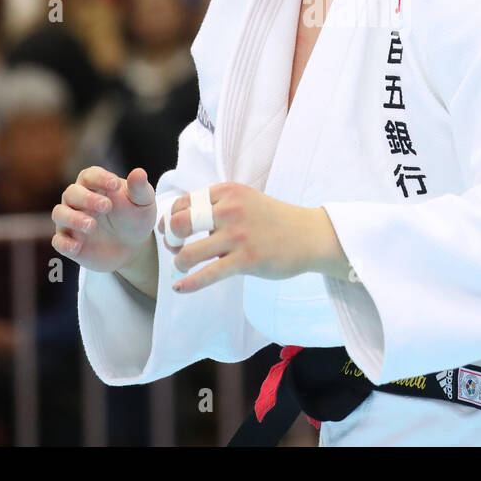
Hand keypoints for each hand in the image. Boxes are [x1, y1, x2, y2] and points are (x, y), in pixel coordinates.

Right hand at [51, 166, 156, 273]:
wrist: (134, 247)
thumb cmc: (135, 218)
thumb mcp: (143, 203)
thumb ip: (140, 189)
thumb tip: (139, 172)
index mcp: (96, 186)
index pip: (89, 175)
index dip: (99, 178)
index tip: (115, 185)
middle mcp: (79, 201)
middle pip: (71, 193)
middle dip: (86, 198)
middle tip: (107, 206)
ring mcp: (72, 222)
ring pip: (60, 213)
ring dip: (73, 218)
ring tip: (92, 226)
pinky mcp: (70, 243)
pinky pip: (58, 241)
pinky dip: (64, 243)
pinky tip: (77, 246)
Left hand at [165, 183, 343, 292]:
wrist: (309, 235)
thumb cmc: (273, 220)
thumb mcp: (245, 200)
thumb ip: (217, 207)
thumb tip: (181, 223)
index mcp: (228, 192)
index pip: (184, 203)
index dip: (171, 219)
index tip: (173, 232)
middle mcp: (230, 210)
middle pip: (181, 223)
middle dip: (171, 239)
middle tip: (176, 248)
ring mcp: (238, 235)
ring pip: (190, 252)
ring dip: (180, 262)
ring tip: (182, 267)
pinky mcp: (246, 260)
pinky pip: (208, 274)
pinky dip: (189, 283)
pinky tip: (179, 287)